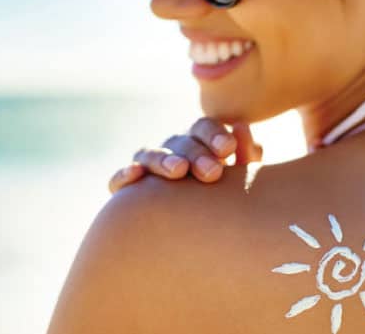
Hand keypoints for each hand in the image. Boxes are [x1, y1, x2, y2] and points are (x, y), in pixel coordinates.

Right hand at [108, 118, 262, 193]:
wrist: (196, 236)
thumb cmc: (224, 202)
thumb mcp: (238, 181)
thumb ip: (245, 156)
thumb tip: (241, 127)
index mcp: (199, 142)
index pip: (203, 128)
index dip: (214, 135)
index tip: (229, 149)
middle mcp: (171, 149)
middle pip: (180, 141)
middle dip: (196, 154)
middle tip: (212, 173)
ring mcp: (147, 166)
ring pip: (150, 154)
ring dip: (163, 159)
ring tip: (179, 171)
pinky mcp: (126, 188)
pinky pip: (119, 178)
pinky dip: (124, 174)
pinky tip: (135, 175)